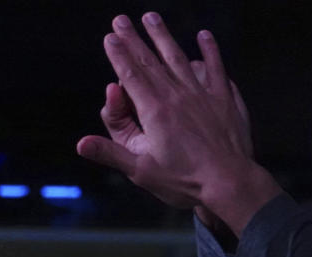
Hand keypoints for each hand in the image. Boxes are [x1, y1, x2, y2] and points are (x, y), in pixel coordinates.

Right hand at [77, 13, 279, 234]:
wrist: (230, 184)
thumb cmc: (184, 181)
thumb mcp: (140, 171)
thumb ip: (110, 152)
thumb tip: (81, 143)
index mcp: (155, 111)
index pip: (131, 76)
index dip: (118, 55)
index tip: (109, 37)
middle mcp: (177, 96)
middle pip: (150, 61)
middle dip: (133, 39)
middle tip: (120, 20)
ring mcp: (202, 94)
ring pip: (179, 57)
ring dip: (163, 37)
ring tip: (151, 18)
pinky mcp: (223, 99)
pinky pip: (215, 68)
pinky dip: (209, 50)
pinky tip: (204, 36)